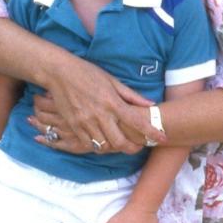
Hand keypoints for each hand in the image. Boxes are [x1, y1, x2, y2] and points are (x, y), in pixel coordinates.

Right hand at [29, 64, 161, 153]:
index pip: (137, 121)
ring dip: (115, 148)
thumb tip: (150, 103)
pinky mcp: (73, 125)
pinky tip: (103, 142)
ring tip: (121, 144)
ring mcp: (85, 122)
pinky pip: (87, 144)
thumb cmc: (88, 73)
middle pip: (120, 142)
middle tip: (138, 146)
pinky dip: (98, 146)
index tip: (162, 138)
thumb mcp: (113, 81)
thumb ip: (131, 95)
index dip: (152, 132)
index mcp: (113, 102)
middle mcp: (100, 115)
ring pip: (103, 146)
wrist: (59, 73)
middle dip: (132, 148)